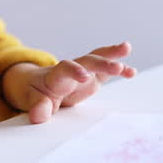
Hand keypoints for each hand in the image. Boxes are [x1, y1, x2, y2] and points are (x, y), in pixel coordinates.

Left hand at [3, 42, 135, 123]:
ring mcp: (84, 71)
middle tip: (117, 67)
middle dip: (102, 62)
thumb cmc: (32, 91)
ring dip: (112, 54)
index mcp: (55, 75)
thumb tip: (39, 115)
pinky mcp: (92, 78)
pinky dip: (118, 70)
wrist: (34, 83)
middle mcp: (72, 69)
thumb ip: (36, 106)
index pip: (65, 68)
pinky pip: (106, 71)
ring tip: (127, 47)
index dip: (75, 70)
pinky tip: (132, 72)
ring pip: (98, 58)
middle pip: (87, 60)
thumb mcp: (30, 100)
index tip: (84, 78)